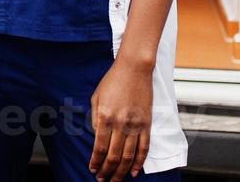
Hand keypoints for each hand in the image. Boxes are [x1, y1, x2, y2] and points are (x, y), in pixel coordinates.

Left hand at [88, 54, 152, 179]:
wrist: (134, 69)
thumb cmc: (112, 81)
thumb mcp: (96, 97)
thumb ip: (95, 119)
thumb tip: (97, 138)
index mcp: (105, 116)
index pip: (99, 147)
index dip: (96, 162)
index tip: (92, 170)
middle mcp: (121, 124)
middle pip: (114, 155)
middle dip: (107, 171)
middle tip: (102, 180)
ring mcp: (135, 125)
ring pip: (129, 156)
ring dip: (121, 171)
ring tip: (116, 180)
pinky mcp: (147, 124)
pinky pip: (144, 148)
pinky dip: (139, 162)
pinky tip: (134, 171)